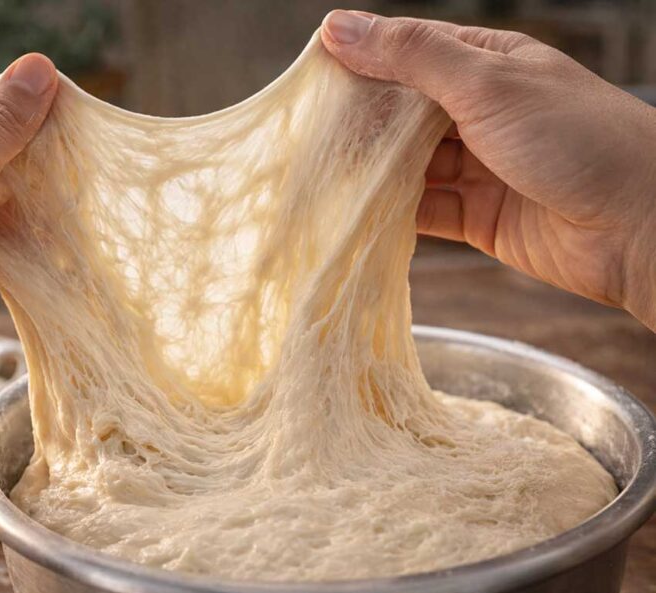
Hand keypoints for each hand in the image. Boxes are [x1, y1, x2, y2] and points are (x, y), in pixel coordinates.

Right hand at [322, 11, 655, 329]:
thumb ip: (411, 57)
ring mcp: (481, 165)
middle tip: (308, 136)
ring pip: (409, 164)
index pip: (410, 52)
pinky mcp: (479, 215)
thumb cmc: (577, 139)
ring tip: (324, 178)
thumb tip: (339, 27)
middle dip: (361, 123)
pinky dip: (393, 213)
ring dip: (372, 172)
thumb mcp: (487, 83)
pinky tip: (360, 214)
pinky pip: (424, 210)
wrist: (641, 227)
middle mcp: (482, 112)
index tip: (310, 78)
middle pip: (404, 113)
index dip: (360, 60)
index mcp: (489, 64)